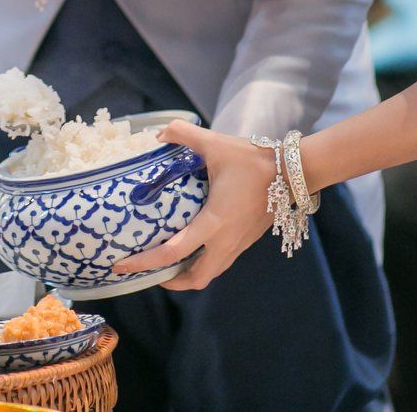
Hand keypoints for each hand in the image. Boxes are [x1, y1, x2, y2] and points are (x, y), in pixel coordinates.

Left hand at [113, 120, 279, 291]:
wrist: (294, 172)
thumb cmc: (254, 159)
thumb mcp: (215, 143)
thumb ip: (183, 134)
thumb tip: (158, 133)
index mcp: (215, 222)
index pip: (172, 252)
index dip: (144, 262)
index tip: (122, 265)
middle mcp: (226, 241)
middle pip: (195, 278)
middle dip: (169, 281)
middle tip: (146, 272)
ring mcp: (239, 244)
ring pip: (210, 273)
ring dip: (187, 275)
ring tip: (166, 265)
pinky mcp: (246, 240)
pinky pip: (220, 262)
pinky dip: (202, 264)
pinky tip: (192, 248)